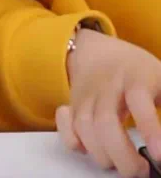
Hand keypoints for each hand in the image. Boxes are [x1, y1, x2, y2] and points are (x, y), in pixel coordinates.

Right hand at [56, 30, 160, 177]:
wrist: (99, 52)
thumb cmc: (136, 71)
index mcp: (135, 78)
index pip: (139, 101)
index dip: (149, 129)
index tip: (158, 154)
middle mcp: (107, 87)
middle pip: (106, 122)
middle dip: (122, 155)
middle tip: (140, 169)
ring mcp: (87, 96)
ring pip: (85, 128)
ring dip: (102, 154)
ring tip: (120, 162)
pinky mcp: (72, 107)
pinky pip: (66, 127)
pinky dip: (74, 142)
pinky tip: (90, 148)